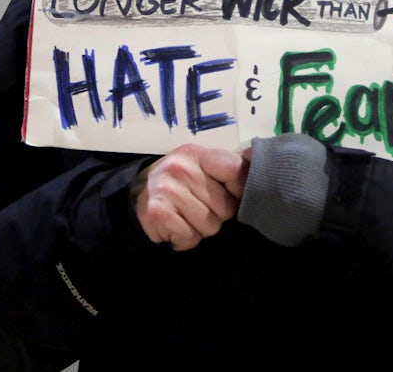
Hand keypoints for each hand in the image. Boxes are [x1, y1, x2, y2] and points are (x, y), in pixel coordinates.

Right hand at [133, 143, 248, 250]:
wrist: (133, 199)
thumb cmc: (176, 186)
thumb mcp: (198, 169)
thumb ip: (224, 172)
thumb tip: (259, 180)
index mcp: (196, 154)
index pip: (236, 171)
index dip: (239, 191)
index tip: (230, 197)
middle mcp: (181, 167)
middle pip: (226, 208)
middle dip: (216, 215)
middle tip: (196, 208)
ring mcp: (167, 189)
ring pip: (210, 226)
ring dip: (199, 230)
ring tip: (184, 218)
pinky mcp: (158, 212)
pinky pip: (190, 237)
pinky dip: (184, 239)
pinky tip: (173, 228)